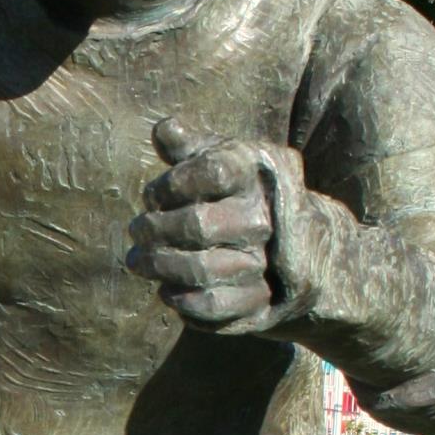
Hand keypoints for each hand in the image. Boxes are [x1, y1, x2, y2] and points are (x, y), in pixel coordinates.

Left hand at [126, 119, 303, 330]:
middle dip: (155, 229)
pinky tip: (164, 287)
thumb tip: (164, 129)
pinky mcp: (259, 301)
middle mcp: (265, 217)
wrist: (297, 247)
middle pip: (198, 225)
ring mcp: (266, 262)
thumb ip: (189, 146)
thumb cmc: (238, 195)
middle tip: (136, 230)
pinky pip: (211, 305)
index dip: (172, 184)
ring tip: (137, 260)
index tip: (154, 194)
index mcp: (258, 174)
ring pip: (200, 269)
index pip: (212, 172)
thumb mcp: (220, 161)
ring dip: (158, 266)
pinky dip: (179, 298)